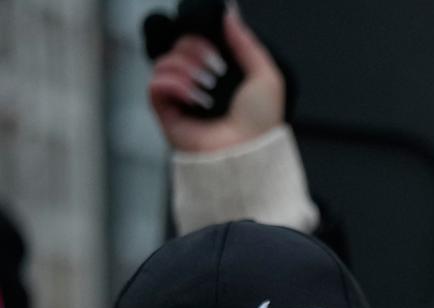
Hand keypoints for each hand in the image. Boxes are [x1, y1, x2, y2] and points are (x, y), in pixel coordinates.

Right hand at [148, 5, 283, 153]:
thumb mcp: (266, 76)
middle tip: (214, 66)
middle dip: (195, 49)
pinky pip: (155, 84)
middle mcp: (199, 84)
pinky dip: (172, 84)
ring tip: (205, 86)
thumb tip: (230, 15)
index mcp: (220, 75)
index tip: (213, 44)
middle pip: (179, 47)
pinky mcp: (166, 114)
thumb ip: (247, 43)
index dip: (199, 37)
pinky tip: (191, 96)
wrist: (247, 153)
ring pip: (164, 62)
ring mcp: (181, 99)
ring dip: (185, 67)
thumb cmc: (261, 122)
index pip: (196, 43)